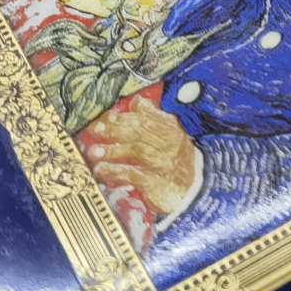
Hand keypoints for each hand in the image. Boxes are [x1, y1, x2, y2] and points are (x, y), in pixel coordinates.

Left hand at [87, 99, 200, 219]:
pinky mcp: (156, 182)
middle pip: (139, 132)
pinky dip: (115, 171)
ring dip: (113, 150)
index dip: (126, 117)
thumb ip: (153, 118)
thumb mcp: (171, 135)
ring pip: (136, 151)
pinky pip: (133, 174)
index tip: (108, 116)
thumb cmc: (177, 160)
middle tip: (97, 129)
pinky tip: (101, 170)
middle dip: (116, 129)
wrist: (196, 190)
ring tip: (94, 151)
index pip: (147, 118)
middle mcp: (168, 143)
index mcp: (171, 129)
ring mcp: (163, 162)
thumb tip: (137, 101)